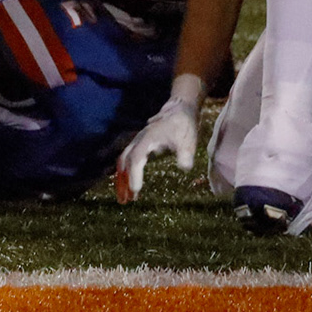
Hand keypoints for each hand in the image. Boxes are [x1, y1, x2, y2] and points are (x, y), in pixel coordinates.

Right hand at [115, 80, 202, 201]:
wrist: (180, 110)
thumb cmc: (183, 125)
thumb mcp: (188, 141)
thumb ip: (185, 154)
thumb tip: (184, 168)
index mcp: (148, 138)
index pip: (136, 158)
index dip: (134, 174)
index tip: (136, 190)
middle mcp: (139, 140)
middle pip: (124, 162)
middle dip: (123, 181)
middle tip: (126, 200)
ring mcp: (137, 142)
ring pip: (124, 162)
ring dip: (123, 180)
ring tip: (126, 199)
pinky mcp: (140, 146)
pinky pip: (128, 161)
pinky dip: (127, 174)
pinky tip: (131, 187)